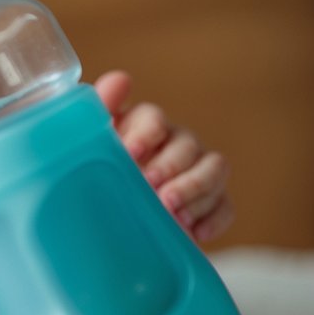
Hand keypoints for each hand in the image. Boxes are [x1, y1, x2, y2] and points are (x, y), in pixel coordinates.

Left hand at [94, 70, 233, 241]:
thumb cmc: (95, 173)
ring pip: (214, 168)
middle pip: (186, 143)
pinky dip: (214, 218)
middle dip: (171, 165)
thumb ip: (95, 114)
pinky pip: (226, 204)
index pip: (153, 118)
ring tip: (174, 213)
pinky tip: (196, 233)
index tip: (130, 152)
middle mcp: (175, 142)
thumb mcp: (88, 147)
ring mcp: (198, 169)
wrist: (111, 218)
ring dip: (195, 189)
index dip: (145, 133)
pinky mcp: (212, 201)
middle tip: (153, 186)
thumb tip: (118, 81)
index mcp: (142, 126)